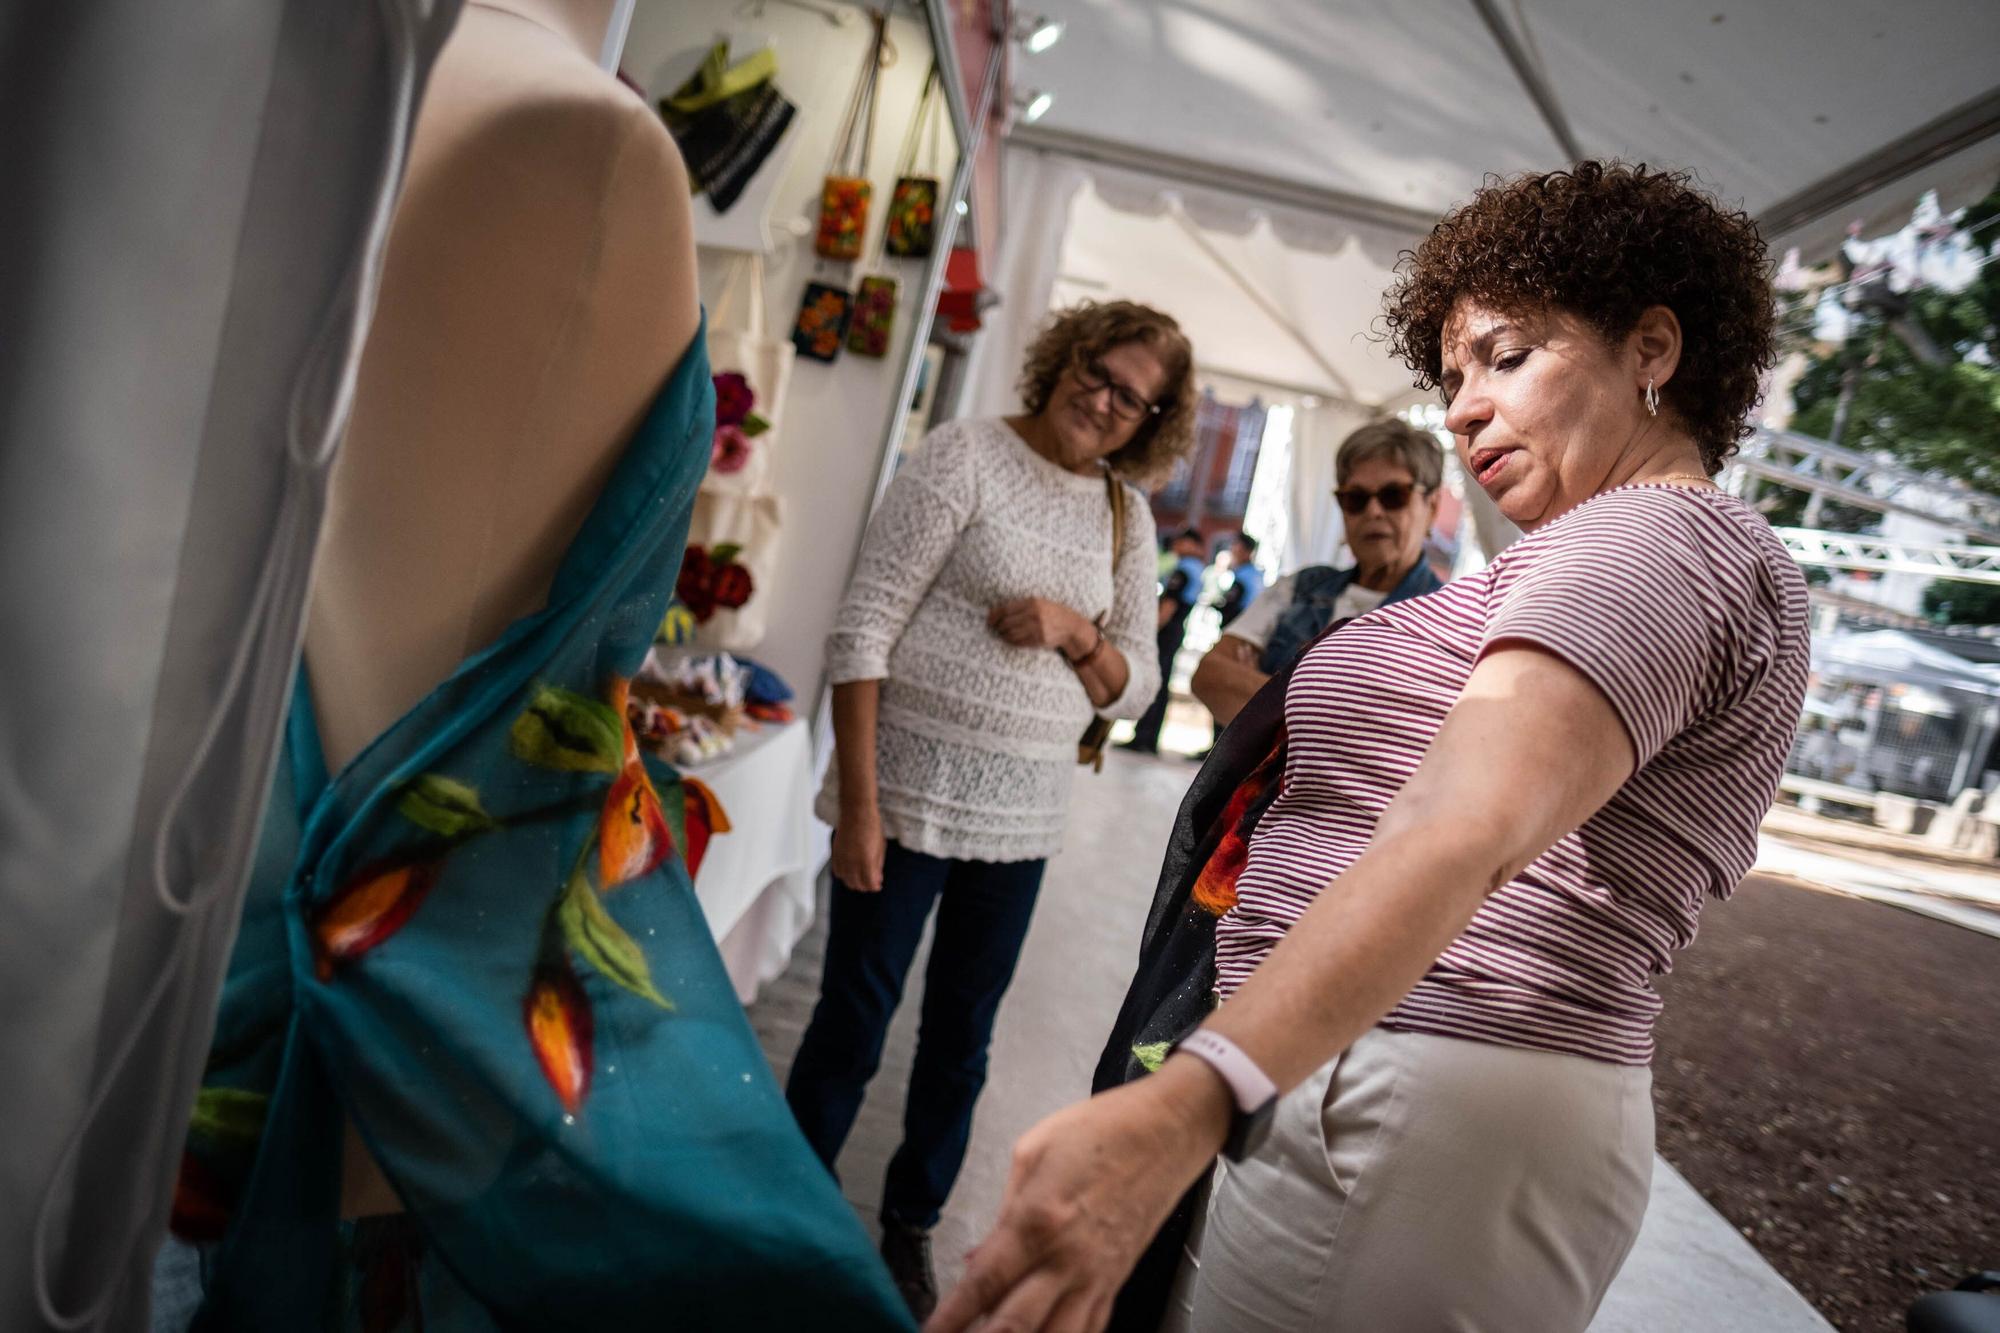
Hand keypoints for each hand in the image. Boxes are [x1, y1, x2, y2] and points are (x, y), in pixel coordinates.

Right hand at [830, 805, 886, 891]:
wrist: (856, 811)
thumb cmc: (871, 826)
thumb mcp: (880, 847)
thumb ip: (878, 865)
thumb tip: (878, 879)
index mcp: (866, 861)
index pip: (870, 884)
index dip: (875, 886)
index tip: (878, 885)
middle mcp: (852, 862)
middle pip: (858, 885)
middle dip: (866, 886)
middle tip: (872, 881)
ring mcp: (842, 858)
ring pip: (846, 880)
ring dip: (854, 882)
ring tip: (862, 877)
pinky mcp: (835, 853)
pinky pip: (837, 872)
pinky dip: (844, 875)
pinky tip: (850, 871)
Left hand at [927, 1059, 1230, 1332]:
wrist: (1167, 1130)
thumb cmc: (1101, 1130)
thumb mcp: (1032, 1150)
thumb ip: (1002, 1210)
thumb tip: (977, 1260)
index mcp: (1038, 1219)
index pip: (983, 1284)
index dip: (951, 1317)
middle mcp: (1068, 1258)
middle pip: (1016, 1326)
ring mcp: (1096, 1276)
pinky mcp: (1117, 1281)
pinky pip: (1090, 1330)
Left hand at [989, 598, 1087, 653]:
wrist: (1071, 626)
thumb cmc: (1052, 613)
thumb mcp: (1039, 603)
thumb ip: (1020, 606)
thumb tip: (996, 613)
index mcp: (1032, 602)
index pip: (1006, 610)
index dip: (994, 616)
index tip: (989, 620)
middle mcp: (1034, 615)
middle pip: (1006, 623)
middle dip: (998, 627)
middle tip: (995, 629)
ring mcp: (1037, 628)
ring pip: (1011, 634)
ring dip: (1004, 635)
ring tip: (1002, 634)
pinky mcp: (1039, 640)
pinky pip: (1018, 642)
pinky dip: (1011, 642)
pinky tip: (1011, 639)